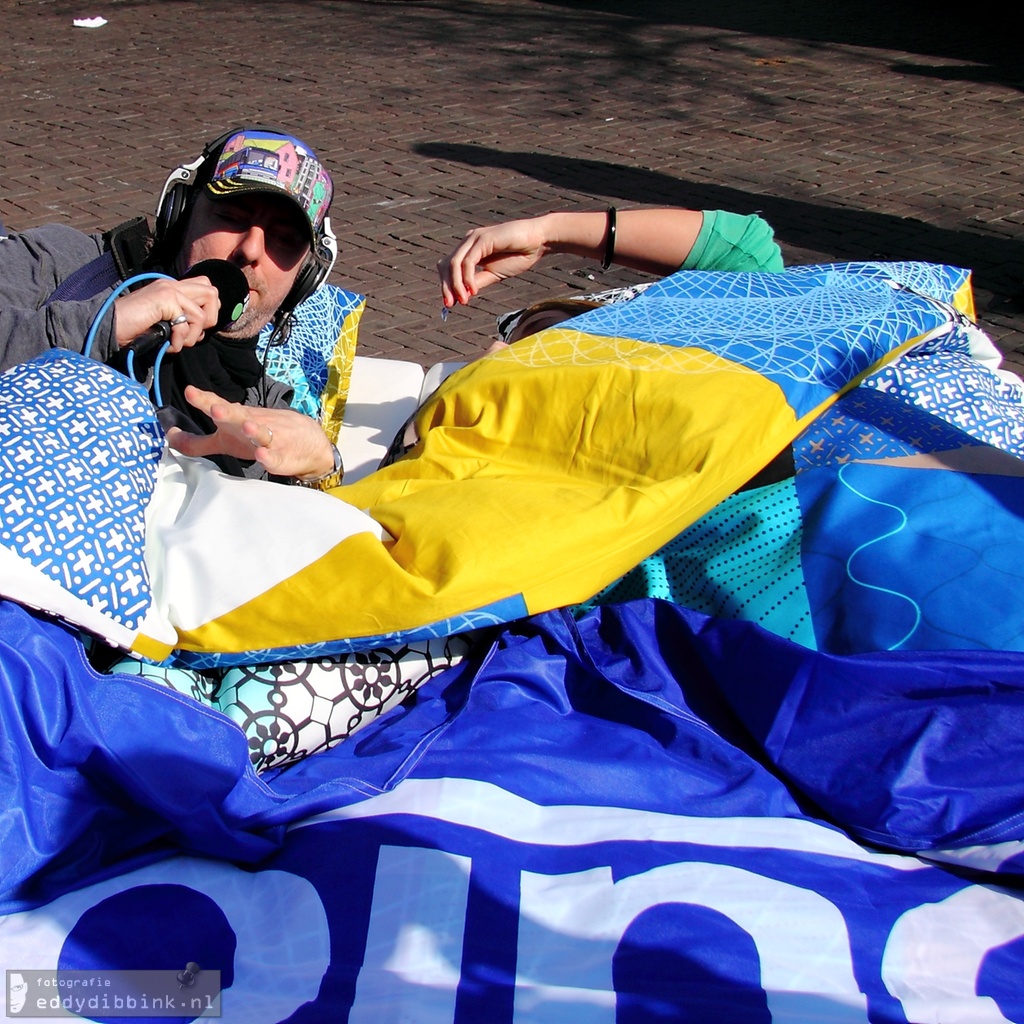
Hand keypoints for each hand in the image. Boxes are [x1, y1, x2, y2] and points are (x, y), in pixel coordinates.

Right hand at [113, 276, 222, 351]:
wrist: (109, 328)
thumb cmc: (135, 329)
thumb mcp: (164, 322)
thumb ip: (182, 318)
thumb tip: (203, 328)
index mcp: (172, 287)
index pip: (207, 287)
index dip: (209, 309)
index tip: (194, 327)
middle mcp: (172, 284)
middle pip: (212, 293)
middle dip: (209, 319)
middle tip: (189, 333)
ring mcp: (168, 290)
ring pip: (203, 313)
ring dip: (192, 335)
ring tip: (175, 342)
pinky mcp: (165, 299)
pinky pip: (188, 323)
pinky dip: (180, 340)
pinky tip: (167, 344)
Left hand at [165, 385, 335, 478]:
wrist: (307, 443)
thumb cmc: (260, 439)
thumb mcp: (225, 441)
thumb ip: (197, 442)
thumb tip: (169, 438)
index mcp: (236, 420)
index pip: (220, 406)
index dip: (204, 400)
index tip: (190, 392)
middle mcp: (252, 425)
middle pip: (239, 416)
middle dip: (228, 412)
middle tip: (215, 408)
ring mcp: (269, 441)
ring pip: (261, 435)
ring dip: (254, 431)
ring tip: (246, 427)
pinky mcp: (282, 458)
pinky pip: (275, 458)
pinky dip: (270, 457)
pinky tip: (263, 456)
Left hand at [438, 216, 553, 307]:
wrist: (538, 242)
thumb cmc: (518, 256)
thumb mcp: (494, 274)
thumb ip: (478, 281)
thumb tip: (462, 295)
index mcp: (469, 249)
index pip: (447, 267)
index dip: (446, 285)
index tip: (450, 304)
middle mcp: (468, 242)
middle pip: (445, 265)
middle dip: (446, 286)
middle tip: (450, 305)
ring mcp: (475, 238)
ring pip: (455, 263)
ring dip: (456, 285)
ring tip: (463, 300)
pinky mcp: (484, 239)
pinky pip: (469, 261)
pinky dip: (468, 278)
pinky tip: (474, 291)